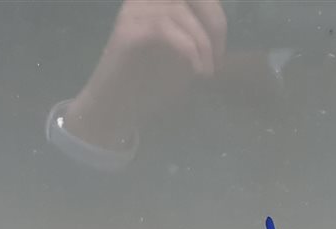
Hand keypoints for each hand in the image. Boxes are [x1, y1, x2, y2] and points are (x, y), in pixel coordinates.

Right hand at [62, 0, 228, 151]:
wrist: (115, 111)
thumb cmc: (149, 85)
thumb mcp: (183, 56)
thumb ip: (198, 35)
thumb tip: (220, 29)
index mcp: (156, 2)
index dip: (216, 17)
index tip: (219, 52)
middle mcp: (142, 0)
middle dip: (214, 24)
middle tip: (217, 58)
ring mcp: (132, 13)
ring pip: (179, 11)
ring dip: (201, 42)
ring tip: (205, 72)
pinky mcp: (126, 31)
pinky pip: (164, 28)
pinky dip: (187, 48)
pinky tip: (195, 71)